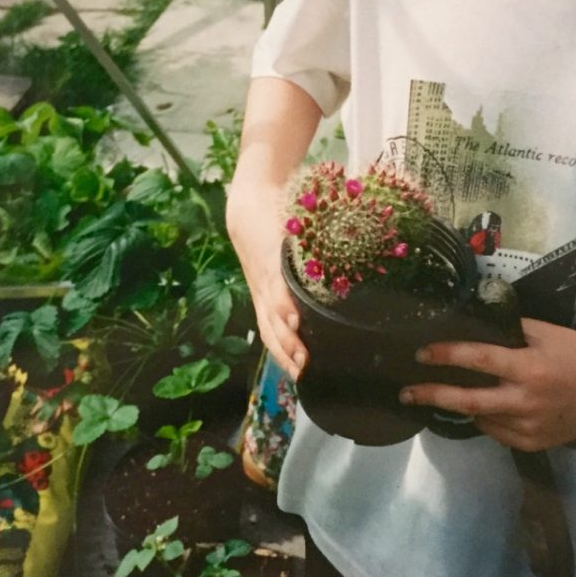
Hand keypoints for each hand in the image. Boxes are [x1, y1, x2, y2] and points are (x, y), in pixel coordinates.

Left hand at [227, 205, 307, 381]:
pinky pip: (278, 285)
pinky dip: (285, 304)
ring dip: (288, 338)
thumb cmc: (272, 229)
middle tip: (305, 377)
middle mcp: (263, 292)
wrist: (251, 198)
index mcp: (265, 295)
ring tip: (303, 358)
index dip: (285, 356)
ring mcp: (266, 277)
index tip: (302, 378)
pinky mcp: (271, 258)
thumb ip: (297, 278)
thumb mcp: (282, 260)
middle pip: (272, 331)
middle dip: (287, 356)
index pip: (272, 333)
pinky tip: (295, 319)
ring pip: (275, 315)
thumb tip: (324, 296)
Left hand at [400, 319, 575, 450]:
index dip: (446, 355)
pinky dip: (488, 419)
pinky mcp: (534, 444)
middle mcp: (524, 401)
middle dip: (432, 396)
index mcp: (527, 367)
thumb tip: (479, 324)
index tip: (421, 353)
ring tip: (445, 394)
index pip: (477, 359)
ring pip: (481, 419)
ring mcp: (529, 427)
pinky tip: (485, 407)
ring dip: (463, 406)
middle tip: (406, 393)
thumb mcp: (547, 331)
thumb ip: (512, 330)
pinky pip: (498, 432)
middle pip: (467, 401)